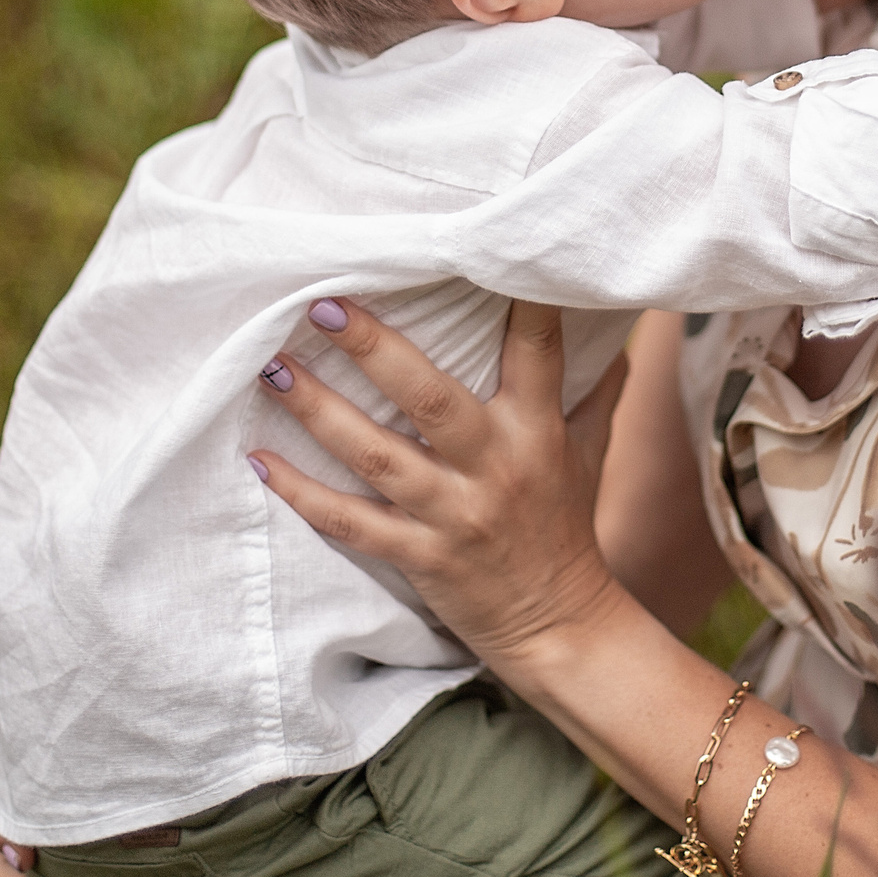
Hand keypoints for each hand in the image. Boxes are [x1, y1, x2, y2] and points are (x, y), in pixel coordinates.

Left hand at [248, 298, 636, 669]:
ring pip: (375, 455)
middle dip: (373, 348)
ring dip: (318, 410)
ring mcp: (454, 514)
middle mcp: (496, 467)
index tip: (480, 250)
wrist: (562, 626)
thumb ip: (594, 387)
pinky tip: (262, 461)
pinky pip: (351, 523)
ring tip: (273, 368)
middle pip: (429, 398)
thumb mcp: (589, 451)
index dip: (520, 301)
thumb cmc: (566, 526)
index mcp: (538, 430)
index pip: (537, 350)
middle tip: (322, 305)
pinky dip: (303, 493)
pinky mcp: (420, 558)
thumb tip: (616, 321)